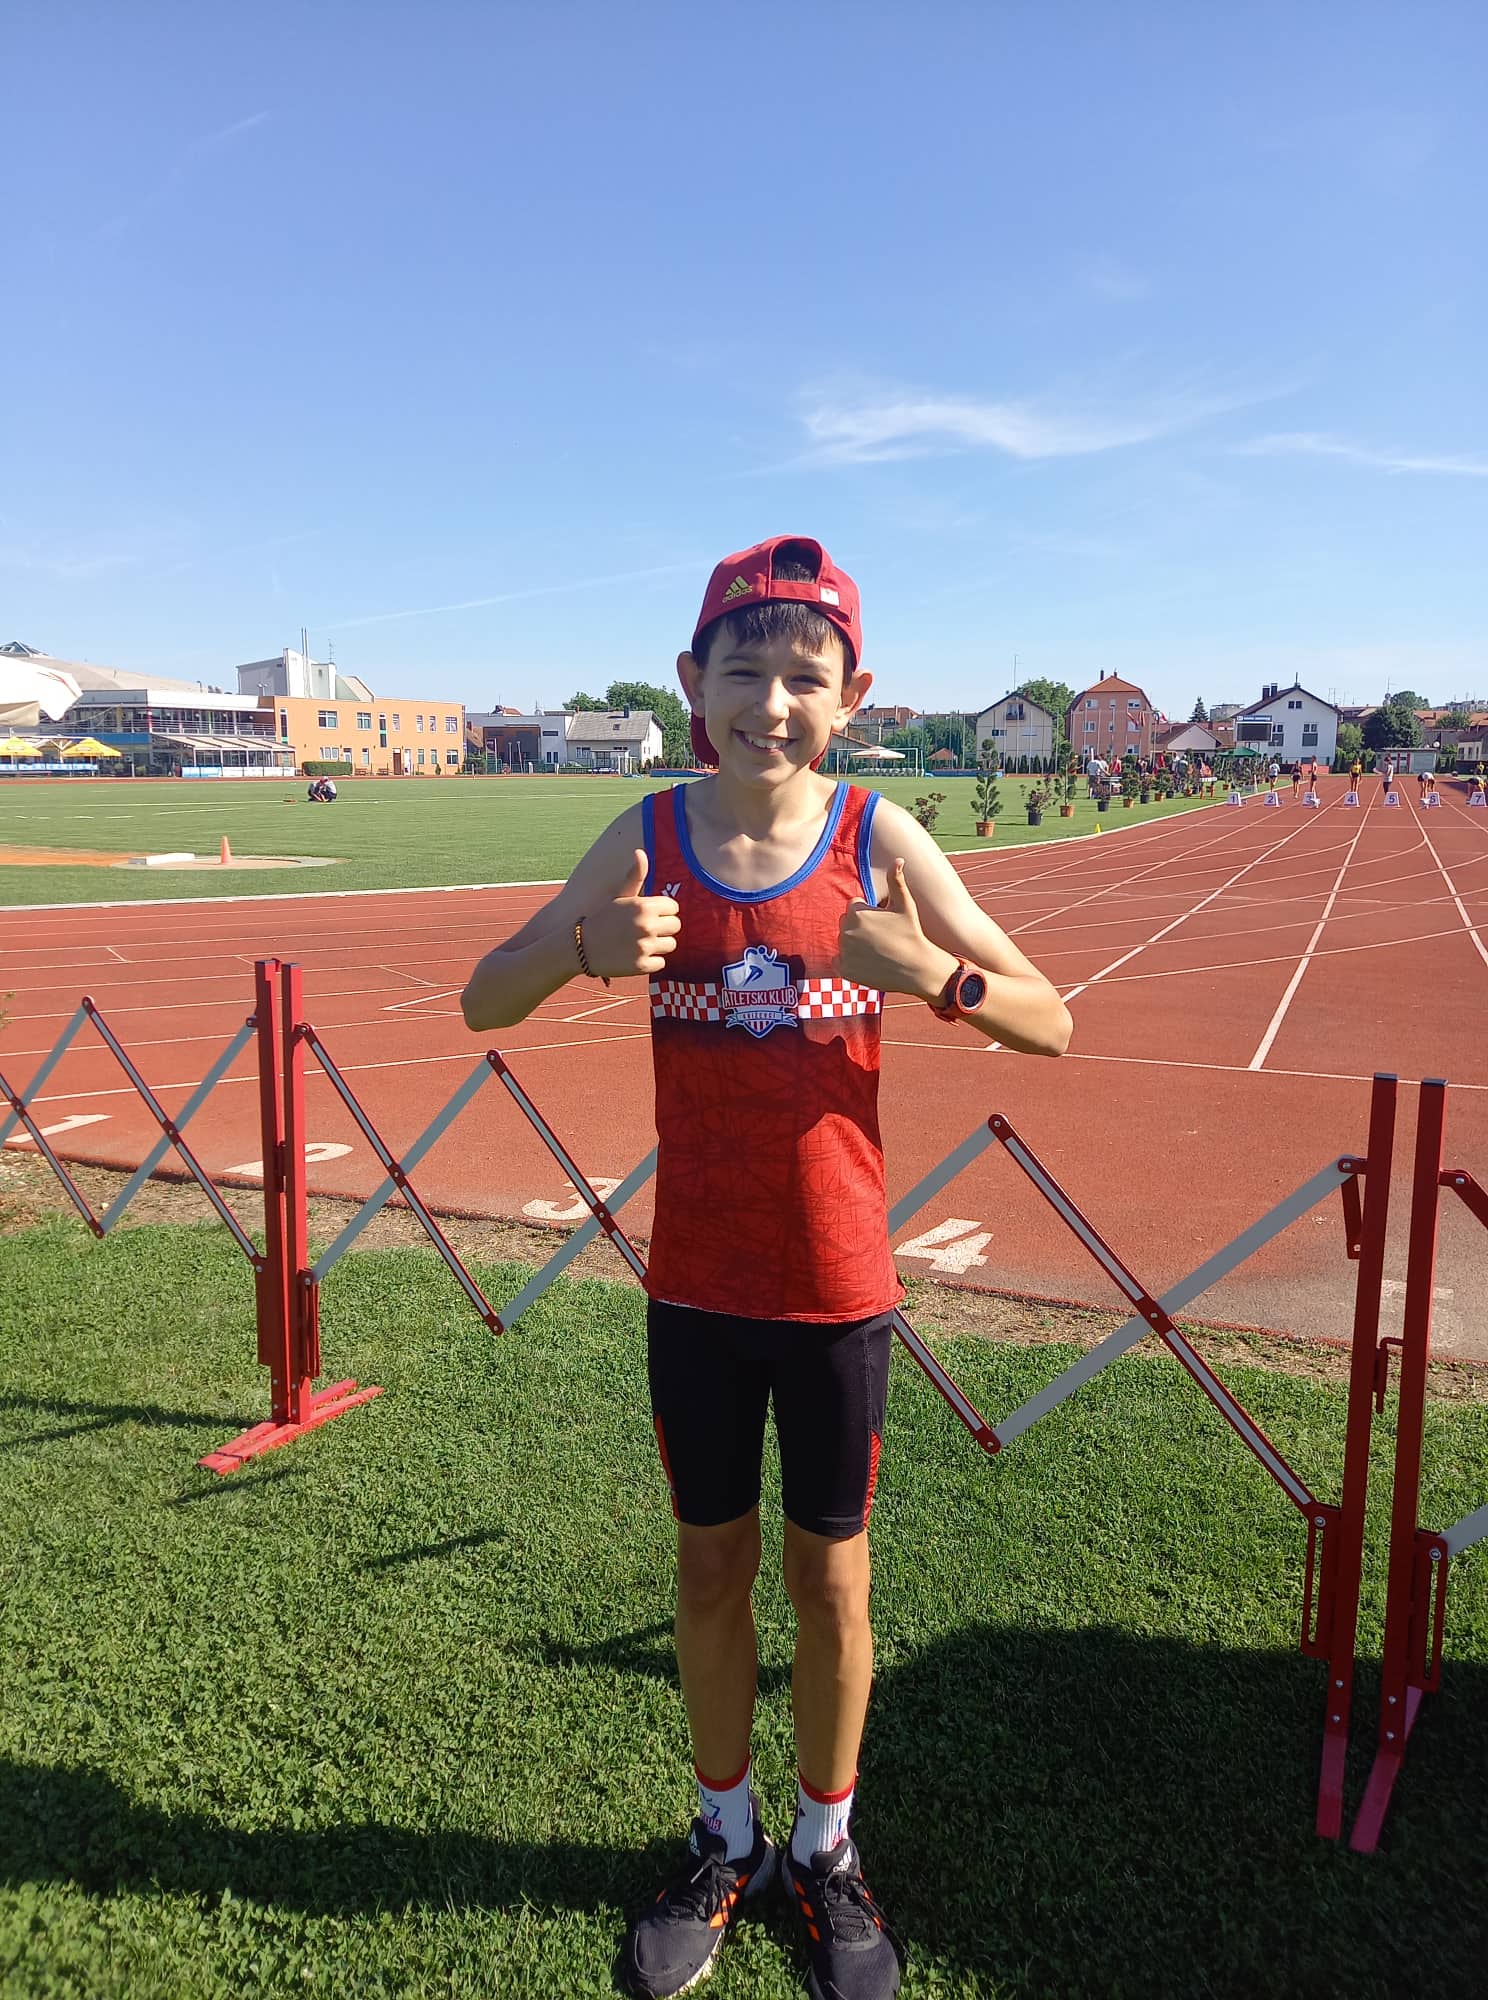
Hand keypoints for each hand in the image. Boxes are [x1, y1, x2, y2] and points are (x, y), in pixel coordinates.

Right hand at [579, 849, 680, 976]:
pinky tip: (635, 956)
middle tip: (645, 930)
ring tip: (640, 942)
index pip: (674, 908)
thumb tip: (640, 851)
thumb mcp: (620, 896)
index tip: (650, 915)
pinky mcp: (642, 965)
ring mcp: (644, 946)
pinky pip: (661, 963)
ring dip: (659, 945)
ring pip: (671, 945)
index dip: (663, 911)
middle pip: (676, 926)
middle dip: (663, 928)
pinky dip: (650, 961)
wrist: (581, 947)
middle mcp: (646, 925)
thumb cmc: (604, 919)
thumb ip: (635, 876)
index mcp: (644, 906)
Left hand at [838, 857, 950, 998]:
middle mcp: (846, 931)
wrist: (916, 968)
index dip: (870, 914)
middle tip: (881, 937)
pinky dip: (849, 962)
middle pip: (846, 923)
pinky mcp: (844, 970)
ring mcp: (844, 951)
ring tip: (877, 950)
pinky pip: (839, 961)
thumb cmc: (911, 933)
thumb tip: (898, 859)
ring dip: (855, 944)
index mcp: (856, 913)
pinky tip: (868, 962)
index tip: (883, 923)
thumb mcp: (905, 905)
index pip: (853, 907)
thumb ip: (896, 881)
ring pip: (844, 942)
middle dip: (859, 927)